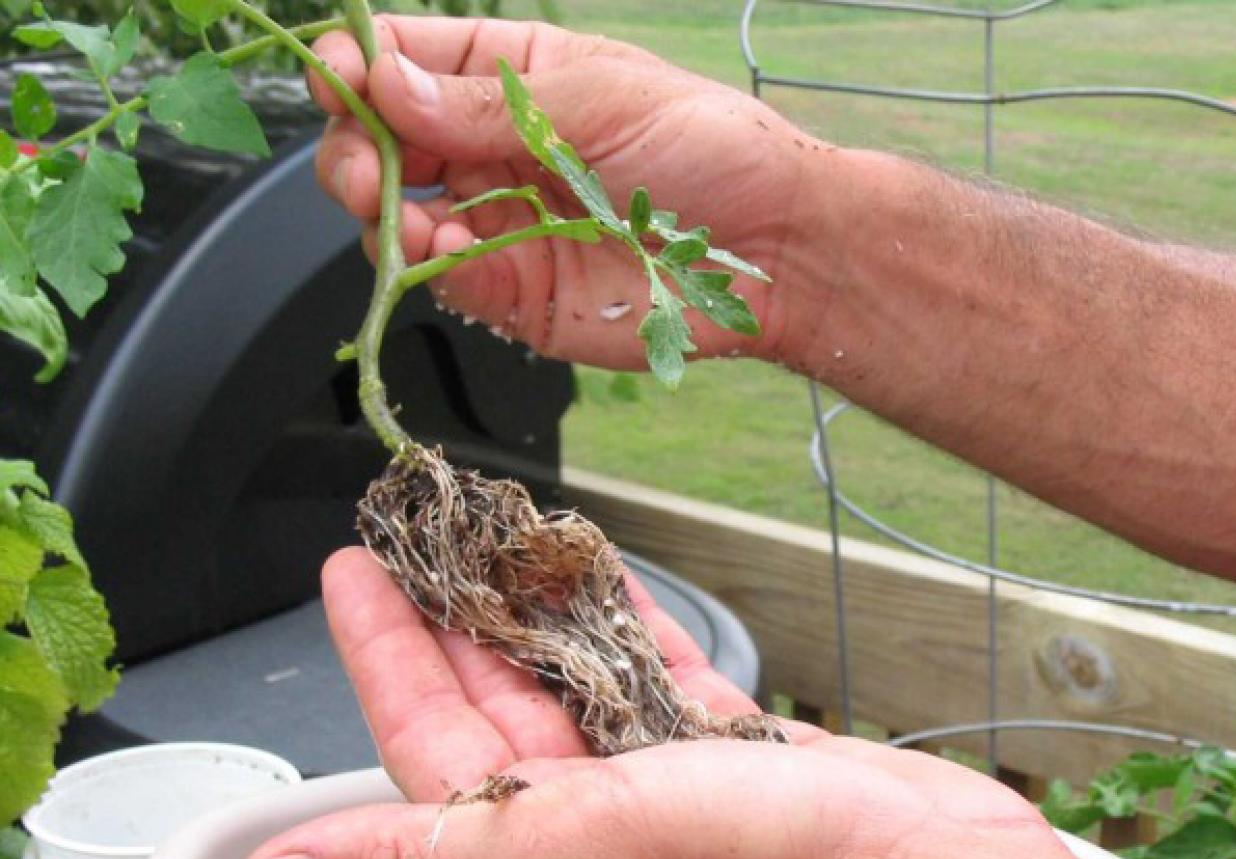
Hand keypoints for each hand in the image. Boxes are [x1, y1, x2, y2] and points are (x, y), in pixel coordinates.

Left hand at [233, 548, 1112, 858]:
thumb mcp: (567, 858)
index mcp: (532, 855)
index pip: (424, 739)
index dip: (382, 652)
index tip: (353, 571)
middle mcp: (589, 826)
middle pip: (494, 697)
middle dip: (451, 612)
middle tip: (420, 532)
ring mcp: (663, 789)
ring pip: (574, 677)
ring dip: (536, 607)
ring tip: (499, 533)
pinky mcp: (733, 759)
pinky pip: (656, 674)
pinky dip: (626, 621)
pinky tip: (604, 576)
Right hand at [308, 17, 837, 369]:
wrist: (773, 251)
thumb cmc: (709, 149)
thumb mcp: (599, 101)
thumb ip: (487, 104)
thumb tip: (383, 81)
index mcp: (516, 80)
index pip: (410, 62)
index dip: (361, 66)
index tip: (335, 78)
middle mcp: (496, 151)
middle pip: (386, 140)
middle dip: (356, 146)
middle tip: (367, 164)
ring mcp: (500, 222)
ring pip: (398, 215)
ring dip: (378, 210)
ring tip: (397, 206)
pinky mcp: (515, 291)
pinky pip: (443, 278)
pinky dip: (424, 265)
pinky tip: (440, 249)